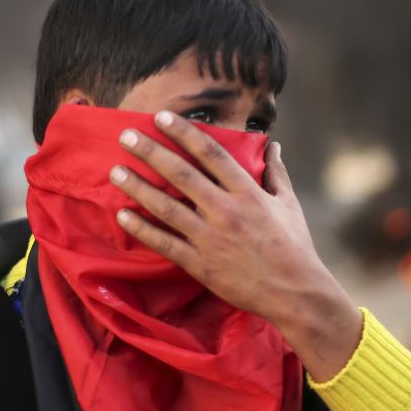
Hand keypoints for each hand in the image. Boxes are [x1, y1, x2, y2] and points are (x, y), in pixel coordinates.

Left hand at [110, 110, 362, 381]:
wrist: (295, 293)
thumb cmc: (294, 247)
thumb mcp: (289, 204)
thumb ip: (276, 172)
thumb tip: (274, 144)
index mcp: (247, 193)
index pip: (211, 153)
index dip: (184, 132)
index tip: (161, 117)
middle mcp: (226, 211)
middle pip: (181, 175)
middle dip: (151, 152)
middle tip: (126, 135)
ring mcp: (210, 238)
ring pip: (166, 207)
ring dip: (138, 188)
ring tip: (115, 171)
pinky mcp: (200, 264)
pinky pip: (165, 244)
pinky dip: (142, 230)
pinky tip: (122, 216)